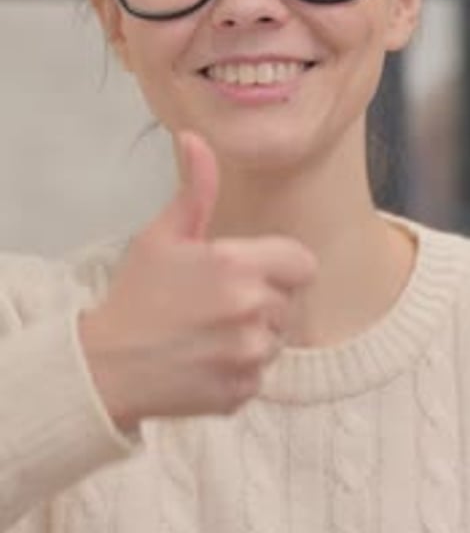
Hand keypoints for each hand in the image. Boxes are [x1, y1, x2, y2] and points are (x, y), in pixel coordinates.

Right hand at [79, 132, 315, 430]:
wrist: (104, 366)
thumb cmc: (136, 295)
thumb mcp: (163, 235)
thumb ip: (195, 188)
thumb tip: (195, 137)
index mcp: (238, 266)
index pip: (302, 263)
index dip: (281, 265)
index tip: (251, 270)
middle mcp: (253, 312)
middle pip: (289, 301)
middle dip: (263, 299)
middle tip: (218, 302)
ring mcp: (249, 357)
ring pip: (276, 340)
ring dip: (252, 335)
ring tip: (209, 332)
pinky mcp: (242, 394)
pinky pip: (259, 376)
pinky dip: (239, 370)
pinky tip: (204, 359)